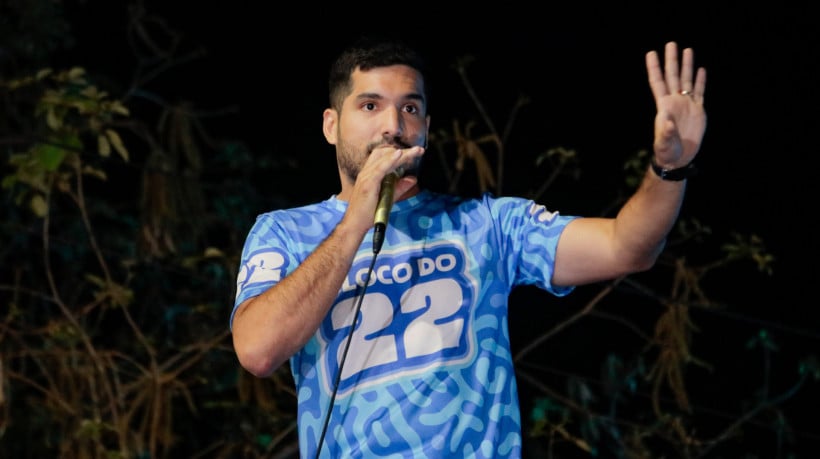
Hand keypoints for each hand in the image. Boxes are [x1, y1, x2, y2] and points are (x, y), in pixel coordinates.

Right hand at [343, 145, 422, 233]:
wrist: (355, 224)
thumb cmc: (368, 213)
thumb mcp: (388, 198)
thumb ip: (400, 187)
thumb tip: (413, 179)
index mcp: (370, 174)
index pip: (384, 157)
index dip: (399, 153)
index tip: (415, 152)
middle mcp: (366, 172)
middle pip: (385, 154)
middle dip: (404, 151)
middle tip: (419, 150)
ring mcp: (366, 177)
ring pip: (384, 158)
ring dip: (402, 154)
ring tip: (415, 151)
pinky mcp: (368, 183)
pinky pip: (380, 168)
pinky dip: (390, 160)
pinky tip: (400, 154)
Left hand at [646, 41, 706, 167]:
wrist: (679, 158)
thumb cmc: (667, 151)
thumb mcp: (663, 143)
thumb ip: (666, 133)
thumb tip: (668, 122)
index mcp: (664, 106)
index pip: (657, 82)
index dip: (654, 68)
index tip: (651, 53)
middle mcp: (674, 101)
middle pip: (672, 76)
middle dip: (671, 60)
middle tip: (671, 43)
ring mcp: (686, 104)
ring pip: (686, 80)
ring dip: (687, 66)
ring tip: (687, 50)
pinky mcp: (698, 110)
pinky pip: (699, 92)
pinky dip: (700, 81)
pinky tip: (701, 70)